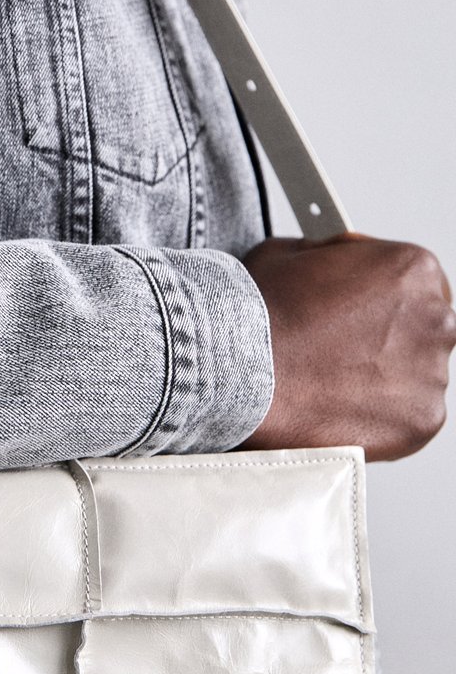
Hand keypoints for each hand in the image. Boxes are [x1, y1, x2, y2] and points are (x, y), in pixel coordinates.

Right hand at [242, 234, 455, 460]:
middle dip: (386, 340)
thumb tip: (331, 267)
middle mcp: (435, 318)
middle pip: (420, 330)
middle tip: (340, 351)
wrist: (238, 370)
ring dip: (382, 380)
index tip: (360, 312)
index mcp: (412, 269)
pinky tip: (338, 408)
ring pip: (414, 376)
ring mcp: (432, 373)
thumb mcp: (290, 253)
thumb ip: (329, 258)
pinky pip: (406, 419)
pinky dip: (378, 418)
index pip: (413, 283)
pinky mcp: (421, 420)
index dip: (380, 298)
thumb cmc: (257, 315)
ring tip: (331, 383)